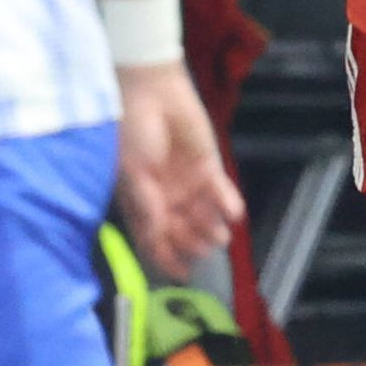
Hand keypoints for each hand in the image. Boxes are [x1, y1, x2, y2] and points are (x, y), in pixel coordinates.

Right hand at [113, 57, 244, 274]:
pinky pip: (220, 191)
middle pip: (181, 230)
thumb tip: (156, 238)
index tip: (181, 275)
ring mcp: (187, 183)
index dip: (166, 257)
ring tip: (219, 236)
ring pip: (203, 215)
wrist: (151, 91)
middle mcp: (165, 197)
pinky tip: (233, 214)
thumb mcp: (132, 173)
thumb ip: (147, 207)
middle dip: (193, 242)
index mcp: (141, 202)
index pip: (153, 238)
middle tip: (205, 249)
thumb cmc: (132, 132)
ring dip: (212, 228)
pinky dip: (227, 204)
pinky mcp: (207, 166)